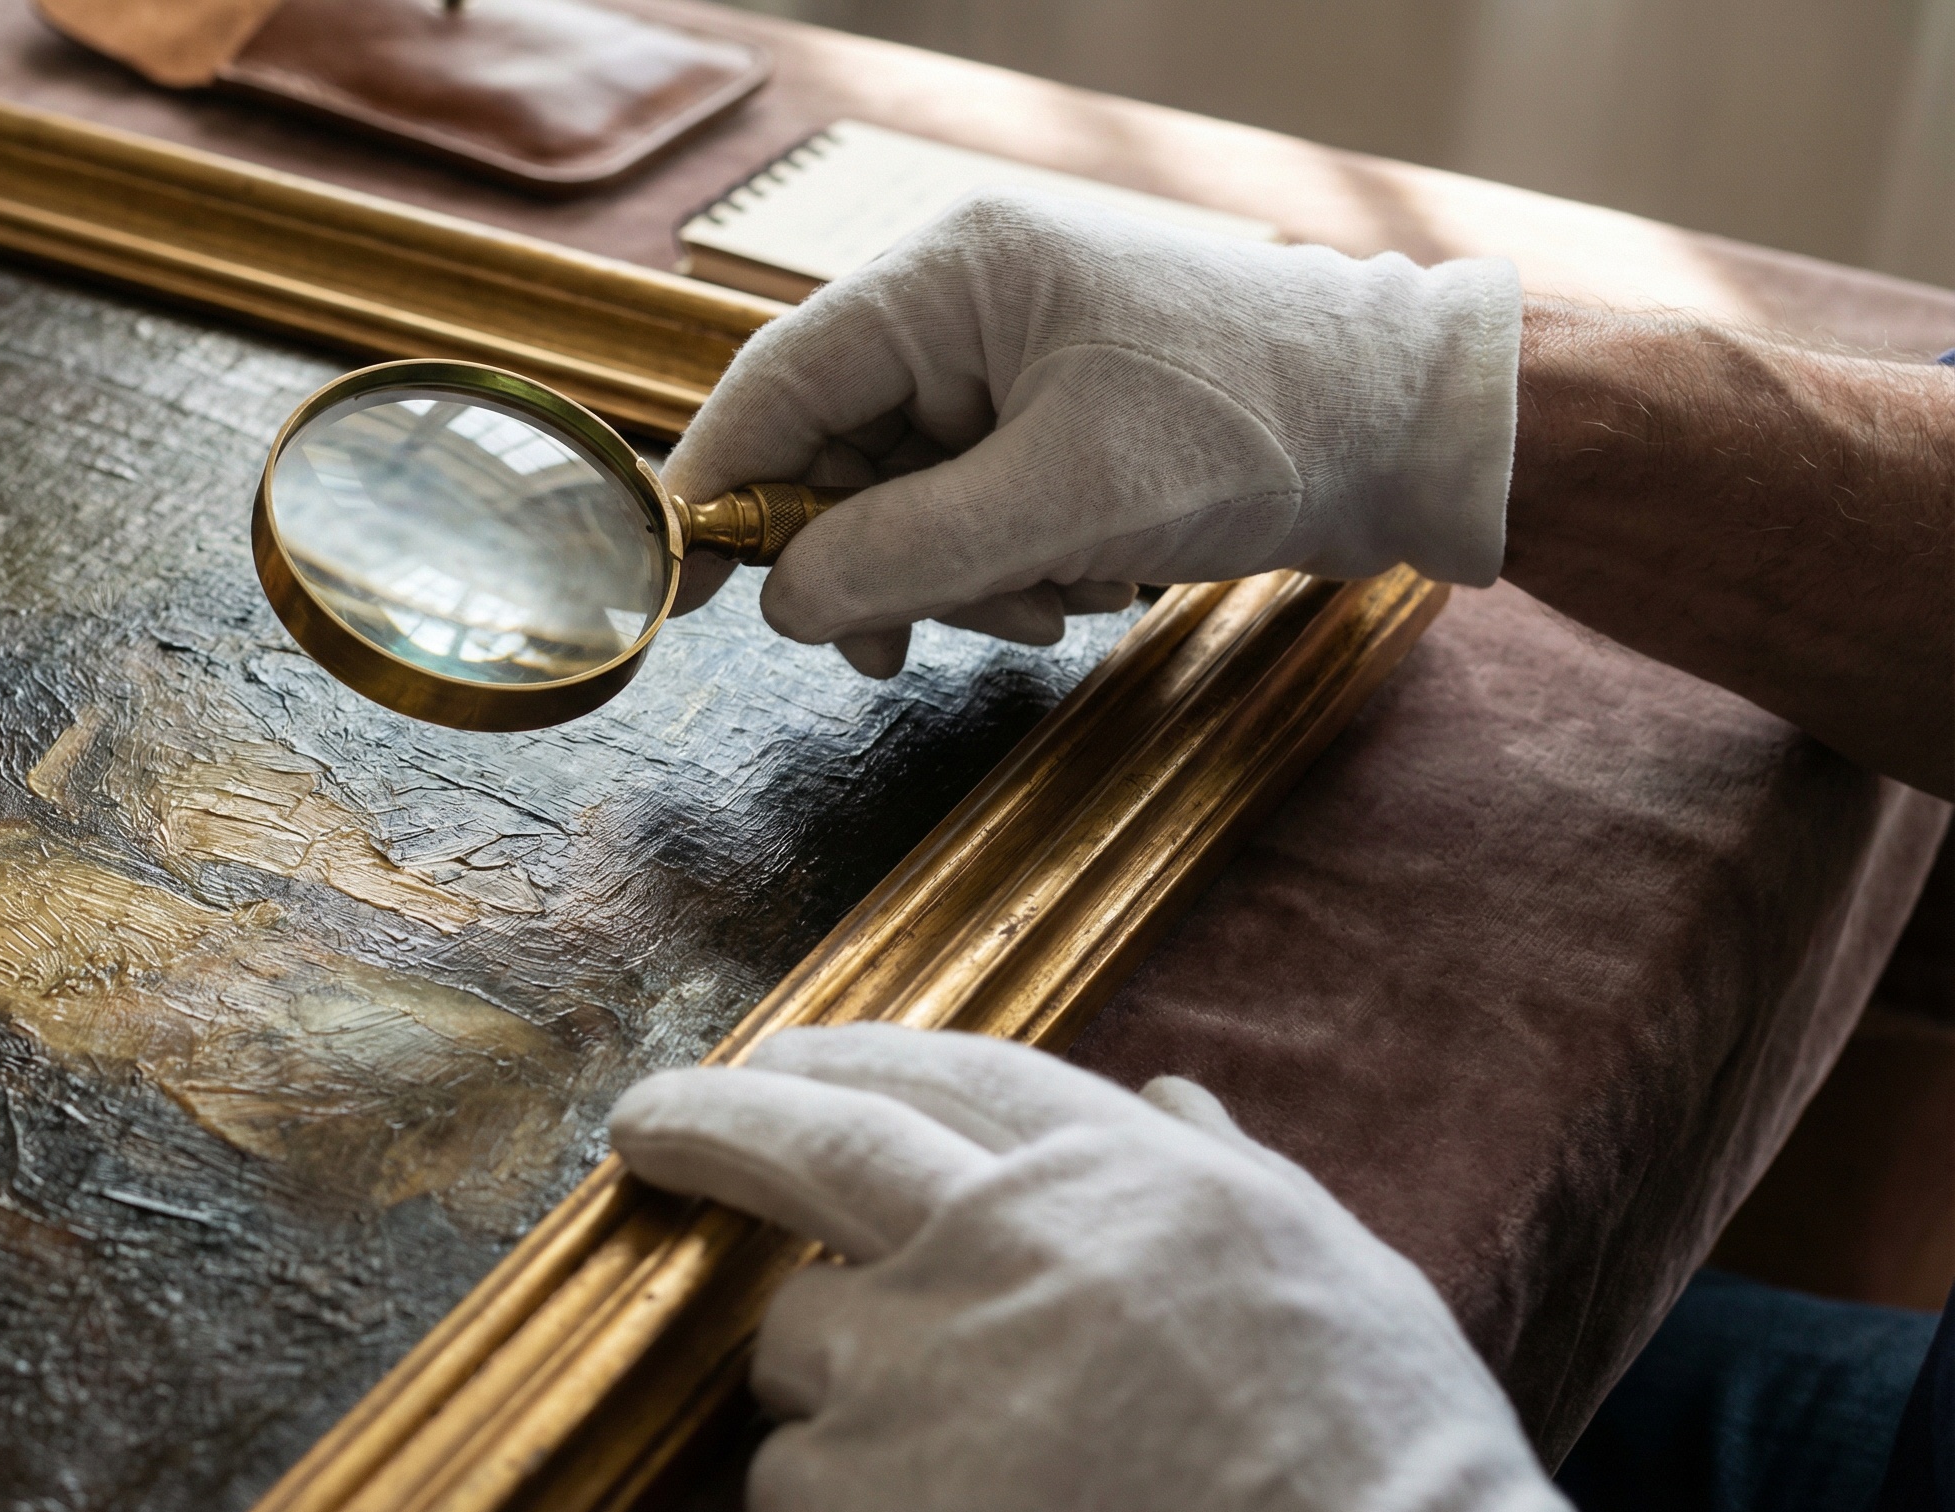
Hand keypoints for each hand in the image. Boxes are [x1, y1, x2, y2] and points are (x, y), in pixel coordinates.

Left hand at [608, 1025, 1579, 1511]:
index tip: (785, 1056)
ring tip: (933, 1468)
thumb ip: (1224, 1174)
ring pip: (796, 1344)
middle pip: (811, 1142)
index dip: (852, 1053)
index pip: (949, 1070)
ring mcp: (915, 1365)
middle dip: (712, 1119)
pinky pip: (792, 1488)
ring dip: (829, 1390)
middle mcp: (998, 1238)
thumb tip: (1170, 1100)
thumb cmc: (1384, 1462)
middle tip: (647, 1119)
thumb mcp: (1329, 1268)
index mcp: (1117, 1174)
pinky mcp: (853, 1495)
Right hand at [665, 191, 1521, 676]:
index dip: (718, 486)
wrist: (1416, 429)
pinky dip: (1007, 568)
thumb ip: (900, 552)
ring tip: (1053, 604)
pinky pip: (970, 509)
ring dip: (958, 579)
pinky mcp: (1051, 416)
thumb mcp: (1062, 502)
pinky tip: (1082, 585)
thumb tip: (776, 602)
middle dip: (876, 562)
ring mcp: (1009, 360)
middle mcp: (965, 303)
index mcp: (951, 275)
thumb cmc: (1256, 428)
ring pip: (904, 499)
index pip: (777, 380)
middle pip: (836, 454)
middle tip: (907, 647)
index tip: (682, 588)